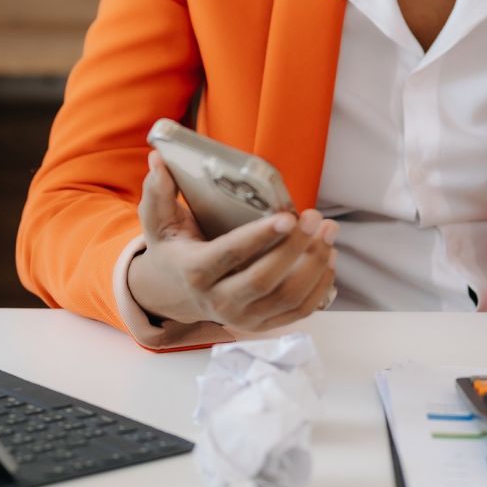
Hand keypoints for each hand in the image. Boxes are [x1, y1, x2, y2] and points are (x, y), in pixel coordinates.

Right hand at [125, 151, 339, 332]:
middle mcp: (218, 301)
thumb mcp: (158, 222)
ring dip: (315, 264)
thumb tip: (157, 160)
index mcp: (195, 271)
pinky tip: (328, 256)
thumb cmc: (174, 248)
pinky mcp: (262, 325)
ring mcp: (242, 318)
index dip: (260, 237)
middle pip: (264, 279)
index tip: (288, 216)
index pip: (231, 255)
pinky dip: (320, 285)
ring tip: (328, 231)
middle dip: (296, 247)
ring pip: (287, 296)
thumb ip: (158, 192)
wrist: (176, 292)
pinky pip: (299, 311)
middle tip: (316, 217)